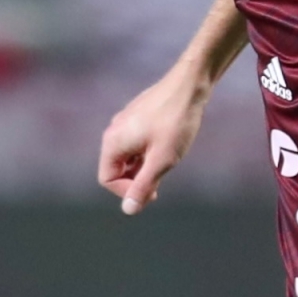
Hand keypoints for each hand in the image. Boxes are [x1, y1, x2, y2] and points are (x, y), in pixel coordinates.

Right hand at [97, 70, 203, 214]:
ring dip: (144, 167)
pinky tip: (168, 149)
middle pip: (116, 169)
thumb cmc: (176, 123)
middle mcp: (114, 131)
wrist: (190, 86)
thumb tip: (128, 210)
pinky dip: (148, 154)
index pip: (107, 179)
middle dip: (136, 180)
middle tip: (161, 183)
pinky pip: (136, 144)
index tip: (152, 192)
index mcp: (113, 142)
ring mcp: (125, 123)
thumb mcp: (161, 161)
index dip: (127, 192)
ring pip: (128, 157)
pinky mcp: (137, 117)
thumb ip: (143, 186)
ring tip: (167, 163)